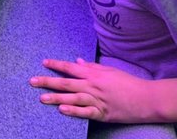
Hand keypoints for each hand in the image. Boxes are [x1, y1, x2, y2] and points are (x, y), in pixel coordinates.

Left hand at [31, 58, 154, 122]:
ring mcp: (96, 100)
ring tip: (41, 98)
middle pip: (67, 82)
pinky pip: (84, 112)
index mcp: (95, 73)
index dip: (57, 65)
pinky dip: (73, 111)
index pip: (71, 67)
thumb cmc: (127, 83)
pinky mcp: (101, 113)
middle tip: (32, 81)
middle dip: (48, 81)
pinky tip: (62, 109)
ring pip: (72, 97)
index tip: (44, 62)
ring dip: (56, 97)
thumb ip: (93, 67)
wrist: (144, 98)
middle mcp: (93, 85)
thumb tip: (78, 62)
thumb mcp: (110, 71)